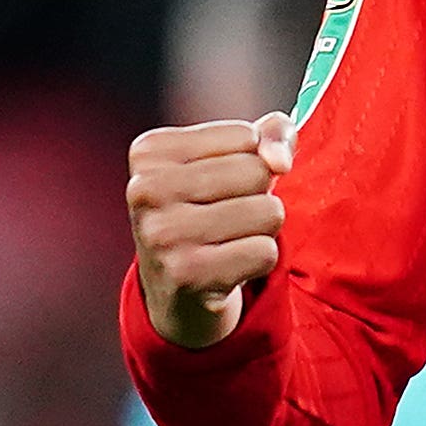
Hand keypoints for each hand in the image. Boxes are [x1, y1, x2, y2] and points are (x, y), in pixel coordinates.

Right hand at [126, 112, 294, 349]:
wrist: (177, 290)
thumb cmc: (211, 209)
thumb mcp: (233, 158)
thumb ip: (272, 135)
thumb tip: (280, 161)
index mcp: (149, 151)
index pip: (246, 136)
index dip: (252, 161)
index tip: (220, 184)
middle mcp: (145, 190)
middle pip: (257, 172)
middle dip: (259, 195)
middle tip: (227, 216)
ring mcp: (162, 234)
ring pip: (268, 212)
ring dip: (263, 229)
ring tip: (230, 240)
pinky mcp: (186, 275)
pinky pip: (265, 252)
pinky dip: (261, 261)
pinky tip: (230, 266)